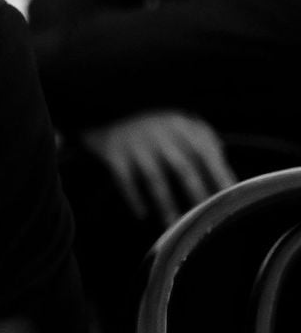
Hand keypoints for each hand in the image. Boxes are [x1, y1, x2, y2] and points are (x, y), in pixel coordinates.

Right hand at [82, 110, 236, 225]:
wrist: (103, 108)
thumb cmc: (151, 124)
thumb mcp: (178, 123)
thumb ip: (202, 138)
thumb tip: (224, 162)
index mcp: (180, 126)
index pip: (206, 152)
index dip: (219, 175)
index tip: (230, 197)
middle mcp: (159, 134)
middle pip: (183, 168)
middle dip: (196, 194)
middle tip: (205, 218)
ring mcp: (135, 144)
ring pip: (155, 179)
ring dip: (166, 204)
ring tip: (173, 224)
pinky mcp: (113, 154)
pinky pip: (126, 181)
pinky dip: (134, 198)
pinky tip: (142, 214)